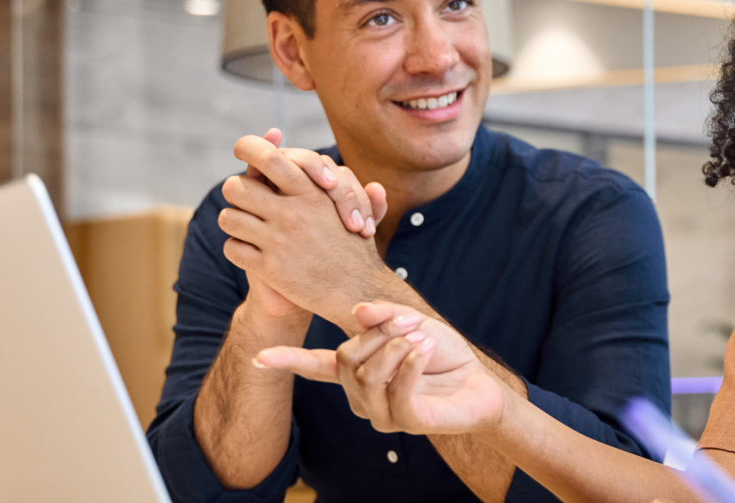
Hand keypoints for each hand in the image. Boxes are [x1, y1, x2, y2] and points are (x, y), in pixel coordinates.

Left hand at [220, 134, 391, 324]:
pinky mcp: (269, 268)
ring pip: (229, 217)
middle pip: (236, 186)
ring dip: (234, 222)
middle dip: (236, 192)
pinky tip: (251, 252)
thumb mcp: (345, 203)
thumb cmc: (351, 244)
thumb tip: (276, 133)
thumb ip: (315, 170)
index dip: (248, 148)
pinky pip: (233, 248)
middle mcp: (292, 212)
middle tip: (244, 199)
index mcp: (311, 192)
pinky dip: (237, 250)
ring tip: (245, 228)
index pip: (269, 158)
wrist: (358, 290)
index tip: (241, 150)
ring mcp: (278, 240)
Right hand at [254, 301, 504, 435]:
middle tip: (410, 322)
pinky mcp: (406, 423)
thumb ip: (384, 316)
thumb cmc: (440, 353)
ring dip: (396, 348)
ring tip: (421, 337)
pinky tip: (426, 351)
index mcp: (356, 371)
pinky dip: (411, 364)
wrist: (476, 383)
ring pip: (367, 375)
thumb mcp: (411, 322)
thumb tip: (356, 311)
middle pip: (345, 358)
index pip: (314, 367)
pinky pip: (397, 391)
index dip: (286, 360)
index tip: (258, 356)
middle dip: (377, 333)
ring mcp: (380, 413)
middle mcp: (361, 395)